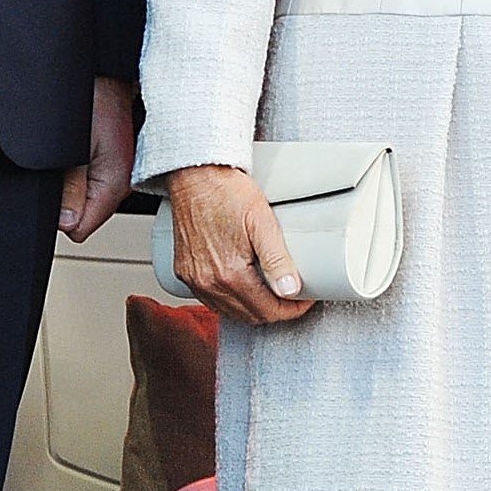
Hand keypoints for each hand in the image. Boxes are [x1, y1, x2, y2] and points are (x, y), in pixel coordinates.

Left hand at [60, 76, 137, 243]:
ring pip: (89, 197)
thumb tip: (65, 222)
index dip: (62, 213)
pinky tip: (83, 145)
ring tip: (74, 151)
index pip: (81, 228)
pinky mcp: (120, 156)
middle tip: (65, 167)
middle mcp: (127, 178)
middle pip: (86, 214)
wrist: (105, 66)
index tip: (57, 192)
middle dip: (70, 199)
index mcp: (118, 181)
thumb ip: (70, 188)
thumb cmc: (91, 94)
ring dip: (76, 182)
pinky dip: (83, 167)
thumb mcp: (70, 146)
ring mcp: (124, 167)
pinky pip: (94, 178)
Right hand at [164, 163, 317, 325]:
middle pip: (250, 315)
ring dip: (254, 308)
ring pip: (230, 311)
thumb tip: (291, 290)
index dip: (292, 309)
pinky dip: (231, 300)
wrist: (195, 175)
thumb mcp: (262, 222)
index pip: (266, 311)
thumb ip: (277, 258)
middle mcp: (207, 282)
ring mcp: (194, 279)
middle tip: (295, 294)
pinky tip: (244, 288)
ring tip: (273, 291)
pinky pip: (211, 300)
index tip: (305, 299)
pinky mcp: (184, 271)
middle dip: (276, 310)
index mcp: (228, 274)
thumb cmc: (227, 191)